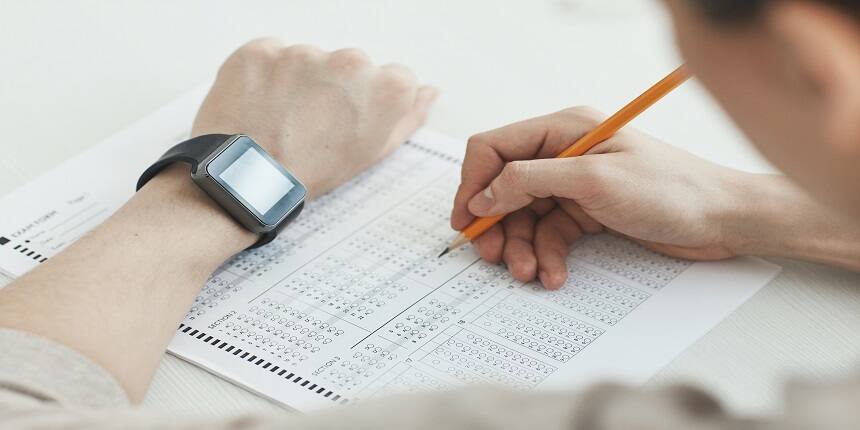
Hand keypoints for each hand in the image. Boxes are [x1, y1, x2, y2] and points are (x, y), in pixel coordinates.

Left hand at [193, 38, 437, 196]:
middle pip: (349, 66)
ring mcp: (302, 52)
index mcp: (384, 88)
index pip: (392, 77)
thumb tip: (428, 92)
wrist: (249, 181)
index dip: (370, 101)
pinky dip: (266, 76)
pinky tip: (262, 106)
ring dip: (299, 81)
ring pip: (309, 60)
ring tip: (283, 118)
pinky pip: (271, 55)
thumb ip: (408, 116)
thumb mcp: (372, 153)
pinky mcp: (262, 50)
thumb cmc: (312, 172)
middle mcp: (348, 61)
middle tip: (313, 123)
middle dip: (335, 87)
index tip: (351, 119)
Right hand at [451, 107, 749, 288]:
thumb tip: (482, 195)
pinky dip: (547, 256)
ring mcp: (573, 185)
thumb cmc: (670, 190)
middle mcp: (563, 153)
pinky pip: (550, 235)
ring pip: (524, 217)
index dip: (473, 183)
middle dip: (497, 225)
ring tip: (529, 273)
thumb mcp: (593, 181)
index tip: (466, 221)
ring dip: (521, 247)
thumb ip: (530, 181)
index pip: (495, 148)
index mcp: (563, 129)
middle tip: (493, 257)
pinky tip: (554, 275)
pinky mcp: (585, 212)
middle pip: (504, 187)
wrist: (722, 220)